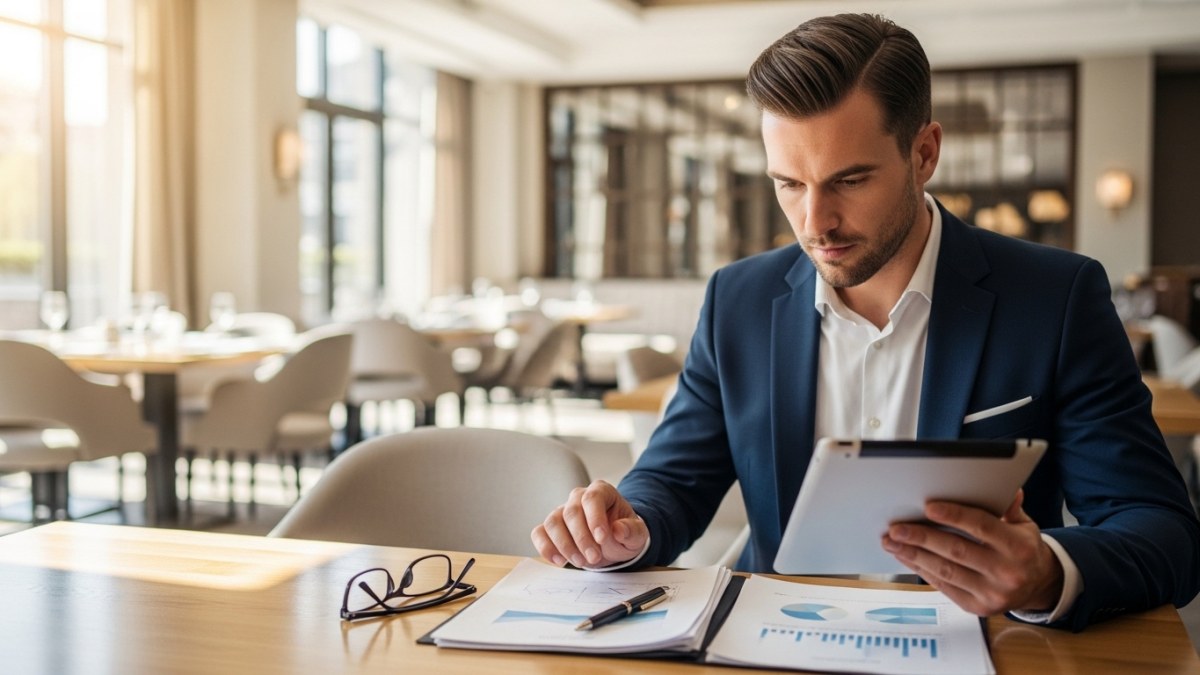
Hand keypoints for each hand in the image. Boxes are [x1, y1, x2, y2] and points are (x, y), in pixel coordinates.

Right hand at [531, 479, 648, 568]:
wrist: (614, 542)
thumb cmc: (624, 533)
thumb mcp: (637, 534)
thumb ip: (632, 531)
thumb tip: (619, 529)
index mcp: (602, 491)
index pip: (592, 498)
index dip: (595, 518)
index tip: (602, 538)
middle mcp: (578, 497)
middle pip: (571, 512)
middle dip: (581, 538)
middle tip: (594, 558)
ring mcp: (562, 511)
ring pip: (553, 522)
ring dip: (564, 545)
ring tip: (580, 562)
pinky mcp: (551, 528)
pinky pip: (539, 533)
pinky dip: (545, 548)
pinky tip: (559, 561)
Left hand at [880, 489, 1063, 615]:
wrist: (1037, 586)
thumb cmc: (1023, 549)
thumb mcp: (1024, 525)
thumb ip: (1009, 507)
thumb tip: (1006, 488)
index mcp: (1018, 547)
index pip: (982, 527)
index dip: (954, 516)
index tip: (928, 507)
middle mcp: (1006, 572)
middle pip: (957, 551)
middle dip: (922, 537)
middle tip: (897, 528)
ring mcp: (991, 593)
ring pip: (945, 571)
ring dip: (914, 555)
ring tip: (892, 542)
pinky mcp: (977, 607)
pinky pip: (944, 587)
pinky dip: (922, 570)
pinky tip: (907, 557)